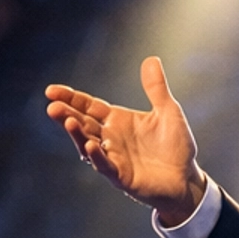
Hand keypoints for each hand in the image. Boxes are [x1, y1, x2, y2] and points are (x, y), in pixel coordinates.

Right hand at [44, 57, 205, 225]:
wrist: (186, 178)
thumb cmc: (176, 146)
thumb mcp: (168, 111)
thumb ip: (156, 88)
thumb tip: (151, 59)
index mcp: (117, 120)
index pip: (88, 106)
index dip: (71, 98)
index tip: (51, 91)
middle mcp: (110, 138)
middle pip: (83, 123)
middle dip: (67, 115)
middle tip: (52, 106)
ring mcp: (113, 158)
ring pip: (88, 144)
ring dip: (77, 134)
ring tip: (68, 121)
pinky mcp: (121, 176)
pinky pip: (105, 165)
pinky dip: (98, 156)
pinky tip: (90, 146)